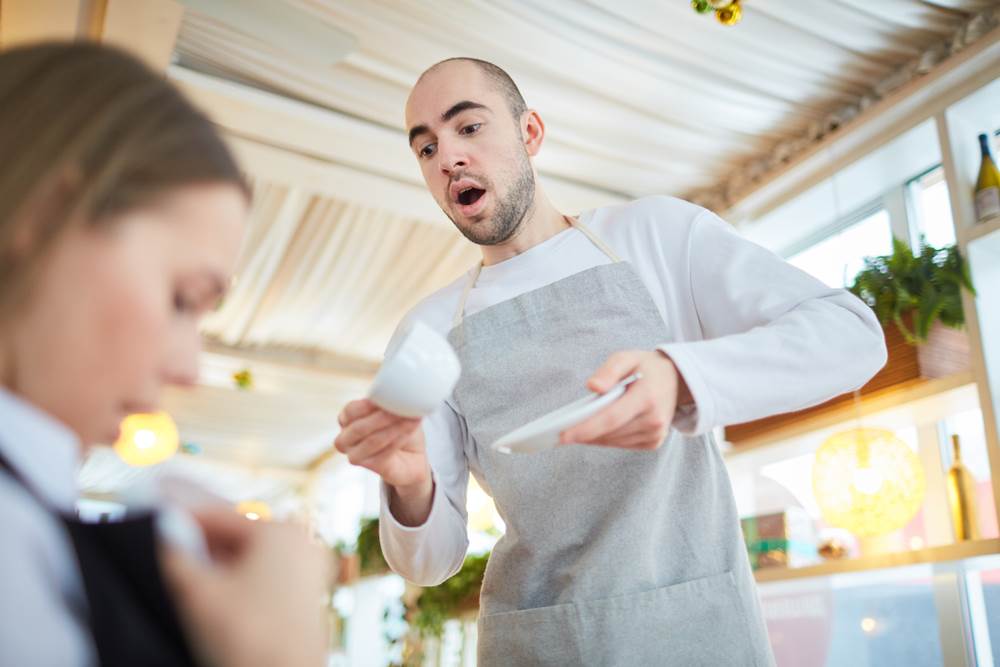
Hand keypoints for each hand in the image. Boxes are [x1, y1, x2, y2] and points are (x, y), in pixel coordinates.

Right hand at [160, 509, 328, 666]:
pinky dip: (235, 583)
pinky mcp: (305, 598)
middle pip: (235, 537)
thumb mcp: (198, 593)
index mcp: (281, 532)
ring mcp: (308, 572)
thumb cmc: (249, 639)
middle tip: (165, 556)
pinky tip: (212, 599)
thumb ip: (174, 556)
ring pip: (249, 559)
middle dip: (199, 547)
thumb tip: (159, 531)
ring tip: (183, 579)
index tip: (153, 525)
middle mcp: (302, 545)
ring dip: (215, 567)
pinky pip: (263, 578)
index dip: (181, 521)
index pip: (219, 516)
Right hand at [334, 399, 432, 524]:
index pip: (350, 411)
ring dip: (393, 429)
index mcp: (347, 419)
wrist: (412, 456)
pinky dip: (398, 441)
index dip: (366, 405)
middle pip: (359, 428)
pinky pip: (383, 454)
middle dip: (381, 418)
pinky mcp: (370, 467)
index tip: (383, 398)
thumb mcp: (395, 410)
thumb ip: (390, 401)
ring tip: (410, 419)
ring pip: (372, 441)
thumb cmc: (399, 428)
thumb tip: (399, 390)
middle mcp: (346, 439)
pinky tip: (408, 432)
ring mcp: (356, 455)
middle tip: (400, 410)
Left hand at [560, 350, 690, 449]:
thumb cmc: (646, 367)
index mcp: (647, 397)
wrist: (676, 380)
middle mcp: (654, 419)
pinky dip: (607, 439)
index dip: (585, 428)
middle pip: (610, 432)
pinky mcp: (654, 442)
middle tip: (559, 433)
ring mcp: (656, 434)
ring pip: (614, 441)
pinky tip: (595, 431)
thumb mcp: (627, 357)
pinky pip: (622, 445)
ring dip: (593, 437)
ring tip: (574, 430)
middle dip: (583, 433)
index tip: (563, 435)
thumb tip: (592, 386)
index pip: (611, 418)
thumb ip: (609, 370)